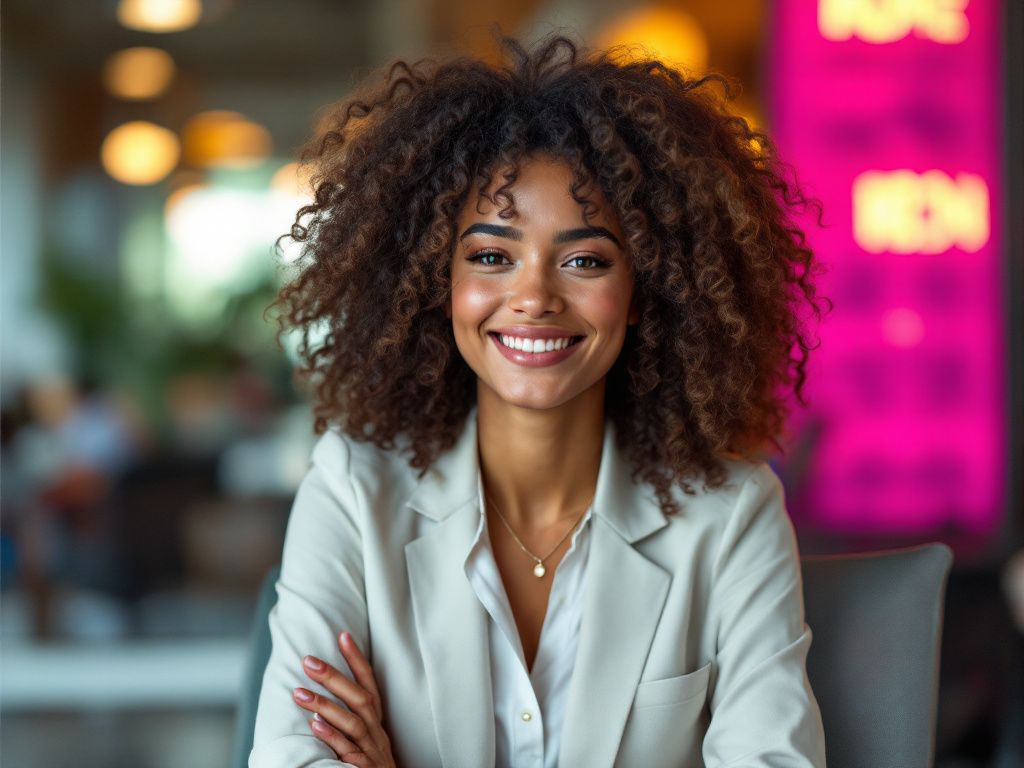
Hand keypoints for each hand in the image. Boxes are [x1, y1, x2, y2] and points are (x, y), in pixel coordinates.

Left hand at [293, 632, 396, 767]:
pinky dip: (332, 737)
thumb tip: (322, 703)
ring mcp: (372, 751)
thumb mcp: (367, 741)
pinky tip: (315, 726)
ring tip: (298, 692)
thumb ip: (351, 721)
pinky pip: (349, 751)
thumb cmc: (372, 767)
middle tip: (308, 660)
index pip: (369, 685)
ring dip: (325, 705)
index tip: (343, 635)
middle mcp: (377, 733)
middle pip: (359, 698)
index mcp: (376, 723)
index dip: (357, 660)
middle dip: (334, 676)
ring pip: (352, 722)